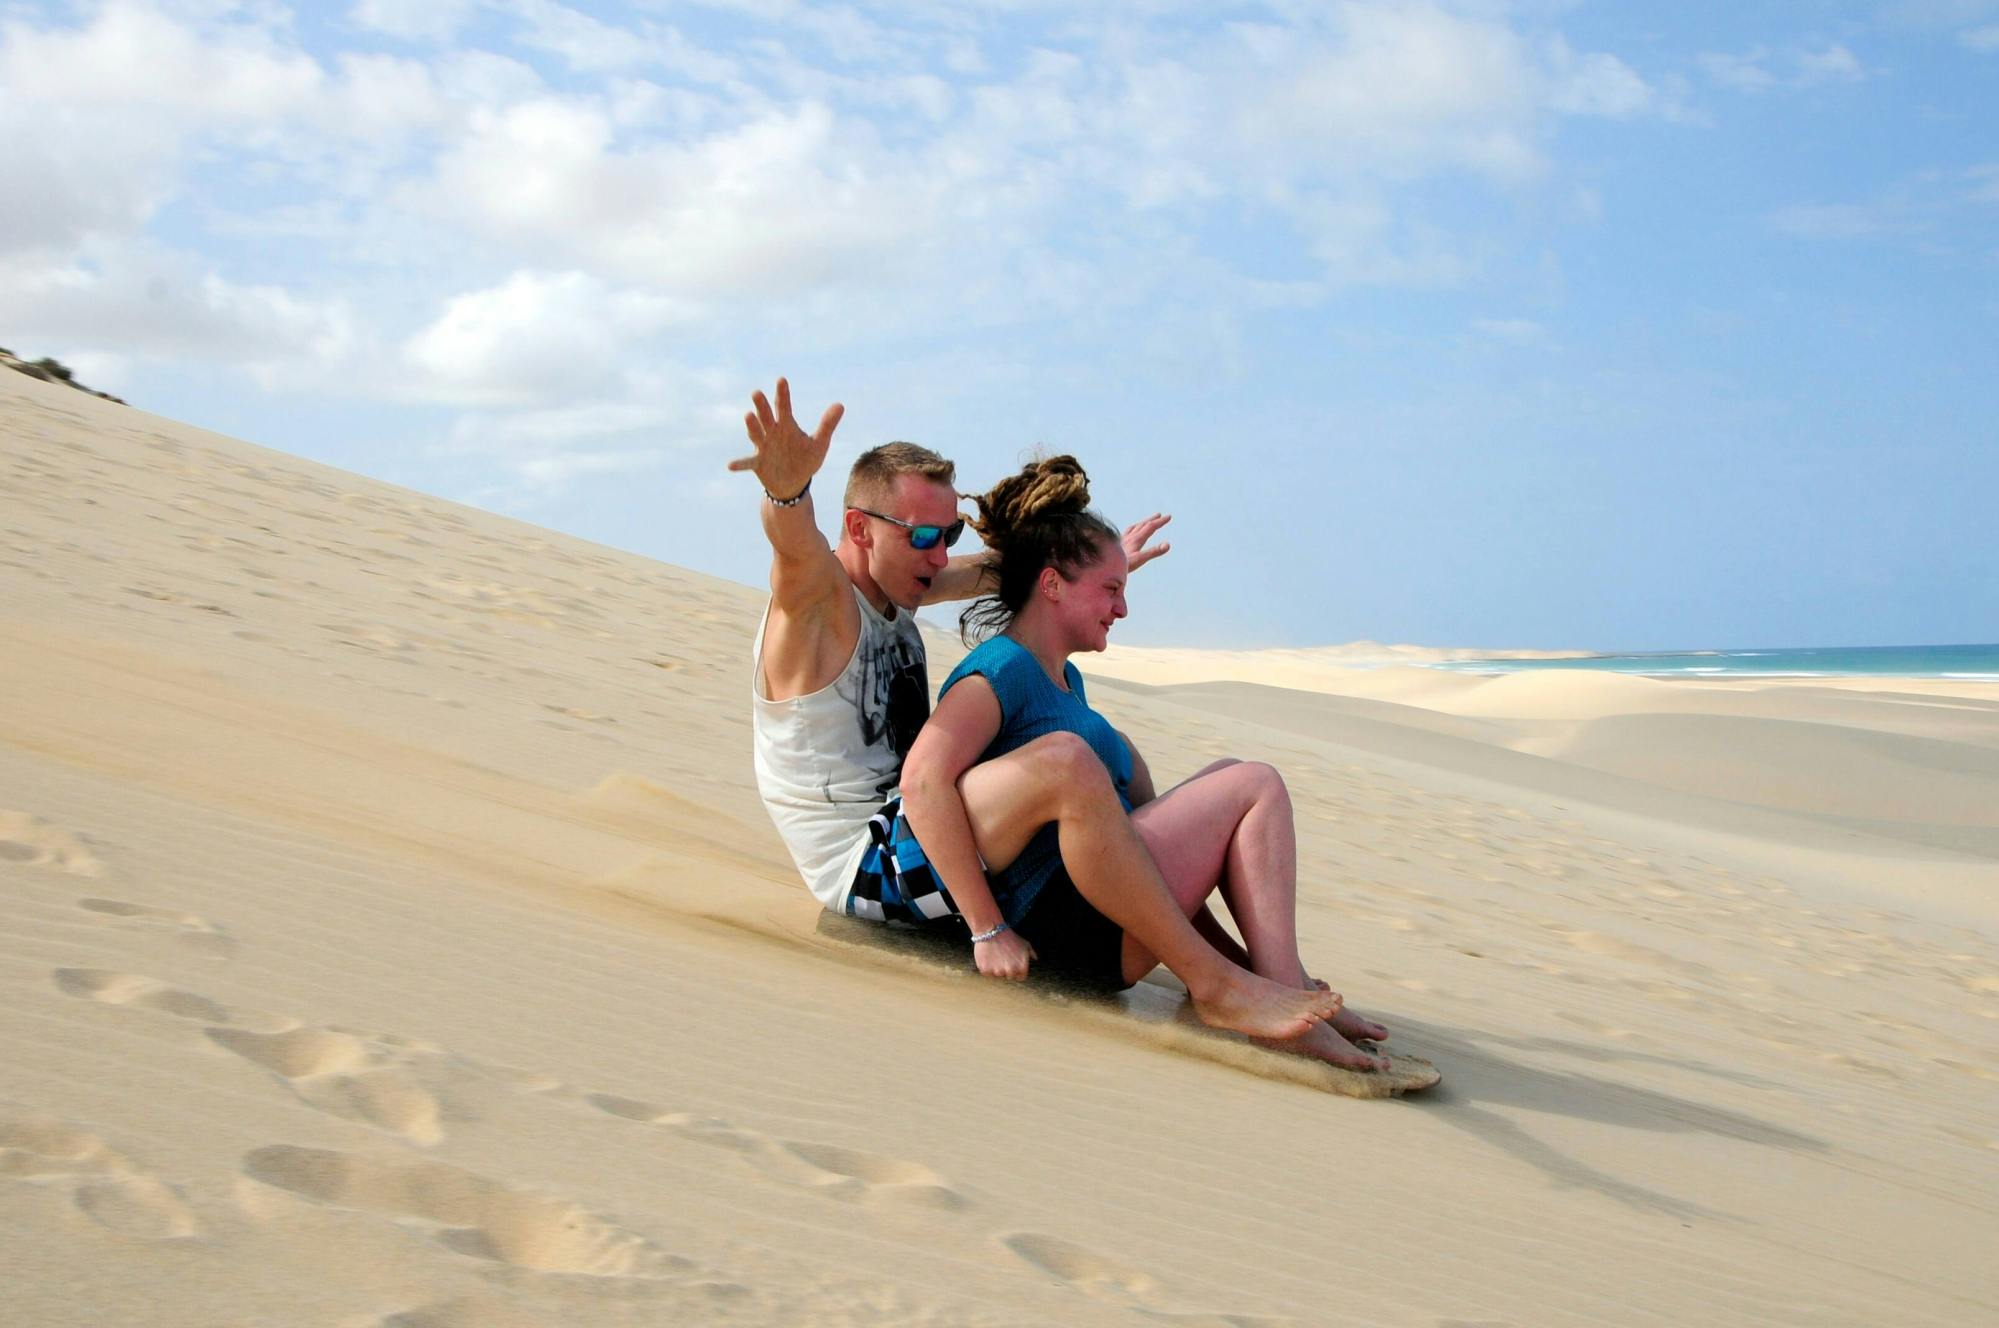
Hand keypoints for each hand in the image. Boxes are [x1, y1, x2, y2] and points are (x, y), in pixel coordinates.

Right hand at [726, 376, 843, 498]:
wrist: (794, 484)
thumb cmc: (805, 460)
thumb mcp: (819, 444)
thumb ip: (827, 425)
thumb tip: (840, 405)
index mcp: (786, 426)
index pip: (784, 407)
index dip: (783, 394)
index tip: (781, 380)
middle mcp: (772, 433)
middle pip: (766, 416)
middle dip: (761, 406)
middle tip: (757, 393)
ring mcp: (763, 447)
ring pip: (756, 434)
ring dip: (752, 426)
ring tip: (748, 415)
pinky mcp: (758, 463)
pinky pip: (748, 463)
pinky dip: (740, 464)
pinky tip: (731, 465)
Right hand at [973, 928, 1036, 980]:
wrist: (991, 930)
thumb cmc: (1009, 936)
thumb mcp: (1024, 943)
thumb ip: (1031, 952)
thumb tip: (1035, 958)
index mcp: (1022, 967)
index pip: (1020, 977)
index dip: (1017, 971)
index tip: (1012, 963)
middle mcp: (1011, 971)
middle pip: (1009, 977)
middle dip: (1006, 969)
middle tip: (1002, 957)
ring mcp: (998, 972)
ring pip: (997, 975)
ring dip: (996, 968)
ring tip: (995, 955)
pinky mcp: (986, 970)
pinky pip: (986, 972)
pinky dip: (986, 967)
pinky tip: (987, 956)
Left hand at [1121, 513, 1171, 572]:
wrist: (1102, 566)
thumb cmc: (1122, 564)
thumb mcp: (1140, 559)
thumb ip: (1154, 552)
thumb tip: (1168, 545)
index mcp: (1136, 539)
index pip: (1150, 527)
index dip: (1160, 522)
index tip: (1169, 516)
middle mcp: (1129, 537)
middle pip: (1143, 525)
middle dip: (1152, 520)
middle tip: (1160, 515)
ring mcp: (1122, 540)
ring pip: (1134, 528)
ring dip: (1142, 523)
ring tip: (1145, 522)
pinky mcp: (1116, 544)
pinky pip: (1125, 533)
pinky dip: (1130, 530)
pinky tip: (1128, 534)